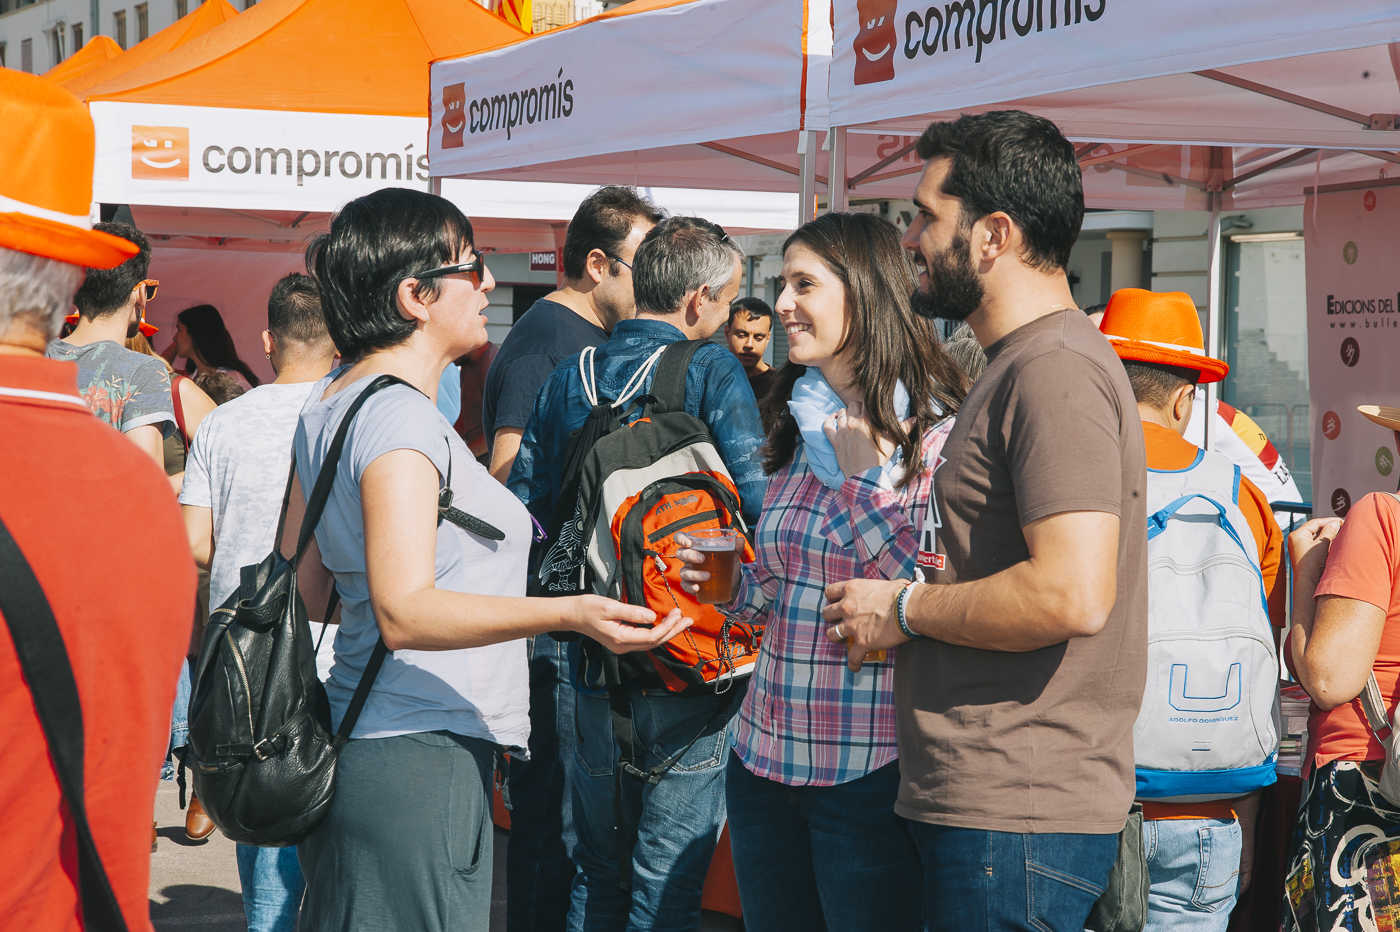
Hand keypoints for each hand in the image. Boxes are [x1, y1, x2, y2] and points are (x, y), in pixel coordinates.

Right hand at [566, 595, 692, 654]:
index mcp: (621, 639)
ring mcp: (623, 645)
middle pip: (655, 642)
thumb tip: (652, 617)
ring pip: (651, 641)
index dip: (667, 626)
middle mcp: (624, 646)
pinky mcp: (623, 640)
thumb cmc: (588, 608)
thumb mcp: (609, 607)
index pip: (652, 636)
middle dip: (673, 631)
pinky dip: (658, 631)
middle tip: (688, 619)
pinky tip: (666, 624)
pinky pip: (645, 638)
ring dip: (668, 631)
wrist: (572, 615)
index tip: (677, 613)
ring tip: (681, 621)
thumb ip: (632, 612)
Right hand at [674, 532, 739, 604]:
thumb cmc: (724, 561)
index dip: (681, 538)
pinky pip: (686, 585)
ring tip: (708, 576)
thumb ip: (736, 546)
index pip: (680, 538)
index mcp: (695, 546)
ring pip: (684, 572)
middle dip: (690, 555)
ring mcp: (688, 571)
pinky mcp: (690, 584)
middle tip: (702, 559)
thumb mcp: (731, 552)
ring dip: (694, 574)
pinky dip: (690, 587)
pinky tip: (698, 588)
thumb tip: (740, 541)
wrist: (729, 580)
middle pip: (681, 554)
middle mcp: (688, 558)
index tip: (689, 542)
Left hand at [821, 402, 899, 477]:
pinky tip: (834, 418)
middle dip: (858, 406)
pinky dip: (829, 420)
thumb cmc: (879, 460)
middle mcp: (852, 423)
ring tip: (851, 415)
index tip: (872, 407)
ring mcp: (841, 432)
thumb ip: (903, 428)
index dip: (870, 403)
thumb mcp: (892, 443)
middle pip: (852, 405)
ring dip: (846, 412)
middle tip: (863, 412)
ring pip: (841, 413)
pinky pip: (827, 426)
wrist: (864, 477)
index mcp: (867, 422)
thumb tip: (915, 419)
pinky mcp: (834, 441)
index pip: (866, 403)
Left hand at [821, 578, 910, 672]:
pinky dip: (853, 662)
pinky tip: (855, 666)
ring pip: (831, 634)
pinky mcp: (861, 641)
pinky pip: (852, 656)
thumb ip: (874, 589)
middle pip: (827, 614)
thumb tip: (882, 592)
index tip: (837, 603)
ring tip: (843, 641)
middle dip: (832, 618)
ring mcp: (852, 625)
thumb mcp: (882, 584)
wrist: (910, 608)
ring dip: (837, 638)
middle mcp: (847, 606)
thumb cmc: (902, 594)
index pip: (830, 592)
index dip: (832, 599)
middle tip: (839, 621)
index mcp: (852, 589)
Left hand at [1287, 516, 1342, 566]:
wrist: (1308, 582)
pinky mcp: (1307, 556)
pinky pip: (1318, 546)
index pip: (1314, 523)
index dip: (1329, 521)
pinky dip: (1327, 544)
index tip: (1340, 521)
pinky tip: (1336, 544)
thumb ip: (1329, 532)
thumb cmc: (1311, 564)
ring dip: (1329, 536)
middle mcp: (1297, 541)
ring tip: (1341, 534)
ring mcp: (1301, 548)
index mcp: (1297, 535)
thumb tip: (1335, 523)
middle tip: (1342, 527)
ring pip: (1318, 538)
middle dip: (1330, 528)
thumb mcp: (1322, 544)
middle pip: (1316, 530)